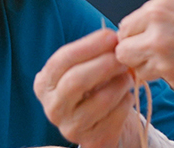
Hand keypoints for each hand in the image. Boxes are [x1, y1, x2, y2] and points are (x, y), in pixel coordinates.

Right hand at [34, 29, 144, 147]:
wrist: (98, 124)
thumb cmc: (92, 88)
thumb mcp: (84, 68)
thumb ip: (94, 53)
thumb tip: (116, 38)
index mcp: (45, 83)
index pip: (62, 59)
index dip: (89, 45)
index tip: (111, 36)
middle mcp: (52, 107)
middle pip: (76, 80)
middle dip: (104, 64)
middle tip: (123, 56)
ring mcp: (70, 127)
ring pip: (100, 100)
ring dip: (120, 83)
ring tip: (128, 77)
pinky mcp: (91, 140)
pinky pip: (115, 116)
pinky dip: (126, 101)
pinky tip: (127, 96)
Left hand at [115, 0, 173, 91]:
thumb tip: (171, 11)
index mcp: (160, 9)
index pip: (125, 26)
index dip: (134, 32)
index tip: (145, 35)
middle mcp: (156, 36)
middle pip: (123, 51)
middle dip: (134, 51)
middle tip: (151, 50)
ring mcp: (166, 62)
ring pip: (138, 70)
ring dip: (149, 66)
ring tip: (171, 59)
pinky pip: (163, 80)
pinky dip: (171, 76)